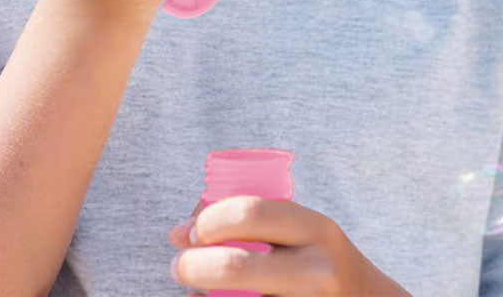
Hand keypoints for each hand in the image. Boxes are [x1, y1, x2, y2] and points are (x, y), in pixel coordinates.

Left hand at [167, 196, 410, 295]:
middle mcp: (318, 270)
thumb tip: (184, 229)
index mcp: (317, 229)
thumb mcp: (305, 233)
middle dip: (196, 264)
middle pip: (237, 267)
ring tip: (191, 288)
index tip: (190, 230)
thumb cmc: (323, 264)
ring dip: (204, 292)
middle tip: (178, 265)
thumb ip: (259, 222)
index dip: (210, 221)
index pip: (252, 214)